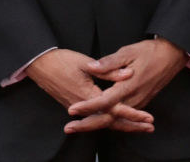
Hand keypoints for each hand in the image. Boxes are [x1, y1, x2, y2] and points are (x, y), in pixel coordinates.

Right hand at [26, 48, 154, 133]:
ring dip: (122, 124)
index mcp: (88, 95)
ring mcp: (78, 108)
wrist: (39, 65)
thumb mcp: (86, 62)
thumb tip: (128, 74)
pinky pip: (96, 117)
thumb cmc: (62, 60)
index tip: (147, 117)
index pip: (114, 109)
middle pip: (110, 121)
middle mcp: (84, 106)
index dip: (132, 114)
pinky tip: (119, 120)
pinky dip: (110, 121)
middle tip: (149, 127)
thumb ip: (109, 70)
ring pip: (103, 121)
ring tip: (140, 126)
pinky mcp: (75, 106)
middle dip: (131, 125)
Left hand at [67, 38, 188, 131]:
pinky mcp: (141, 103)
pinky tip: (98, 121)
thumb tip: (91, 66)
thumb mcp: (129, 51)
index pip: (104, 102)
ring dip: (96, 124)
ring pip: (115, 120)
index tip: (72, 109)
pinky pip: (123, 117)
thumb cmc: (150, 51)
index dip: (87, 107)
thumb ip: (109, 62)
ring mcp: (139, 103)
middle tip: (69, 128)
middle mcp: (134, 98)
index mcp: (129, 86)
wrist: (172, 55)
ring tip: (78, 127)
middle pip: (108, 118)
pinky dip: (109, 121)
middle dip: (87, 124)